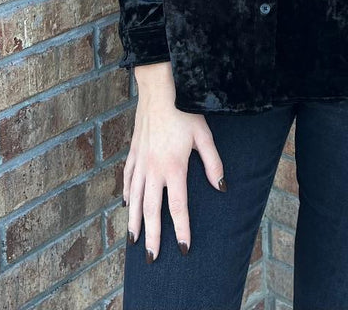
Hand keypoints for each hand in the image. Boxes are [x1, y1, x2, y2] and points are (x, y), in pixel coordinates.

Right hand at [123, 62, 226, 261]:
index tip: (183, 248)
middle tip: (152, 258)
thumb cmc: (185, 109)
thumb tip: (221, 188)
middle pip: (151, 210)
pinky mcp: (133, 151)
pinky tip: (126, 204)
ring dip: (134, 221)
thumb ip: (213, 163)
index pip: (178, 207)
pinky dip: (126, 194)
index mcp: (173, 168)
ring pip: (134, 198)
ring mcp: (140, 161)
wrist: (160, 89)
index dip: (181, 230)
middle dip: (152, 236)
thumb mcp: (204, 135)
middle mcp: (153, 169)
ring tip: (133, 241)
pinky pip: (127, 178)